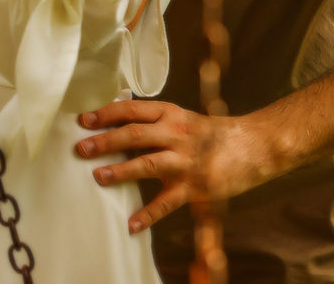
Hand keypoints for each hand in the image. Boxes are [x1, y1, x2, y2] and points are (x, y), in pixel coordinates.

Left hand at [73, 101, 275, 233]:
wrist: (253, 146)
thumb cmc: (210, 133)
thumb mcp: (181, 117)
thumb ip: (152, 121)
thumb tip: (114, 122)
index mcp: (169, 113)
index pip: (131, 109)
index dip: (105, 114)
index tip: (83, 120)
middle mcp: (176, 134)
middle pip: (135, 134)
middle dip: (106, 141)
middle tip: (81, 148)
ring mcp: (185, 161)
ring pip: (148, 164)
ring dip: (121, 171)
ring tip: (99, 176)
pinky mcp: (195, 187)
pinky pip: (167, 203)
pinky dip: (148, 214)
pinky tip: (132, 224)